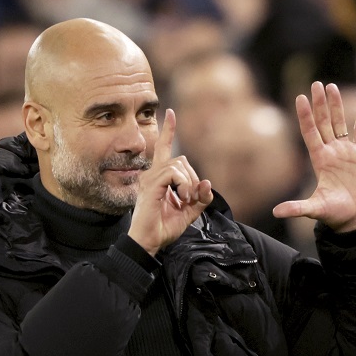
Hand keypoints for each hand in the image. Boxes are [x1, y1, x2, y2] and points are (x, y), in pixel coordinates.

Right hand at [127, 109, 212, 255]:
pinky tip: (182, 199)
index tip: (170, 113)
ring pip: (178, 165)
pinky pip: (173, 173)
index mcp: (158, 178)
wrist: (148, 242)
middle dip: (192, 178)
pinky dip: (184, 185)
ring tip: (185, 200)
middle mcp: (151, 174)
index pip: (163, 149)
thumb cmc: (163, 229)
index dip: (168, 131)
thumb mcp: (189, 212)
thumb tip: (207, 183)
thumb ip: (200, 198)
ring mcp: (150, 178)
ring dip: (189, 183)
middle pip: (180, 159)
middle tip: (190, 198)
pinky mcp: (151, 184)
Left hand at [273, 82, 355, 231]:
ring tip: (331, 86)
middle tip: (316, 84)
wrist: (355, 216)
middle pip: (324, 122)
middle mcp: (331, 151)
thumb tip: (276, 213)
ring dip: (336, 105)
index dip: (305, 116)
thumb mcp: (315, 209)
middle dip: (320, 104)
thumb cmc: (334, 213)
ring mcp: (346, 151)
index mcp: (319, 160)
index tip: (299, 98)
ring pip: (340, 123)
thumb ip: (297, 208)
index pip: (310, 132)